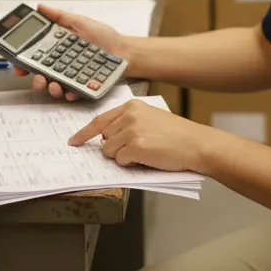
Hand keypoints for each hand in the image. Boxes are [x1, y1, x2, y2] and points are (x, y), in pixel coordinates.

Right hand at [13, 3, 133, 99]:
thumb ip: (60, 17)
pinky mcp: (84, 86)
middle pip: (41, 75)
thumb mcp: (80, 22)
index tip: (18, 65)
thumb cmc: (104, 36)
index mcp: (58, 49)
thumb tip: (40, 7)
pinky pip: (74, 93)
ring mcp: (72, 77)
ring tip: (54, 85)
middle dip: (35, 79)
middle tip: (38, 78)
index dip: (23, 62)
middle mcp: (62, 64)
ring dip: (50, 88)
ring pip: (54, 87)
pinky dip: (71, 93)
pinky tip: (71, 91)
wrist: (125, 50)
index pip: (35, 57)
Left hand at [68, 99, 211, 171]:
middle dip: (115, 147)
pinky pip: (120, 161)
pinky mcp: (135, 147)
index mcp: (132, 106)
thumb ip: (128, 123)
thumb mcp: (151, 118)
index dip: (84, 133)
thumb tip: (106, 139)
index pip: (100, 120)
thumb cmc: (177, 134)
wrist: (196, 143)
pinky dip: (131, 164)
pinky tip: (148, 157)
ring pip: (109, 152)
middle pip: (104, 138)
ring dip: (123, 156)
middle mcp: (129, 116)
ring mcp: (131, 131)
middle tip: (138, 147)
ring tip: (145, 151)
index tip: (74, 141)